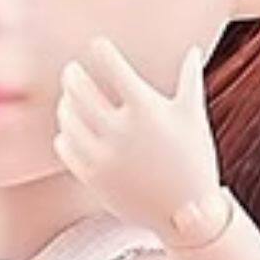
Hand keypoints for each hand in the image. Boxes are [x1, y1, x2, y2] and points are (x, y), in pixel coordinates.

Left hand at [54, 36, 221, 232]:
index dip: (102, 50)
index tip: (98, 45)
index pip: (112, 66)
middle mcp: (121, 131)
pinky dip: (65, 134)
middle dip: (73, 74)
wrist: (188, 214)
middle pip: (80, 89)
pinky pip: (66, 148)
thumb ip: (190, 79)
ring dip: (65, 103)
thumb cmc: (194, 160)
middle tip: (72, 70)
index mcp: (146, 110)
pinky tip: (71, 128)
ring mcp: (104, 157)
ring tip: (69, 98)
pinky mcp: (94, 179)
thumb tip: (193, 50)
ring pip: (69, 119)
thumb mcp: (194, 117)